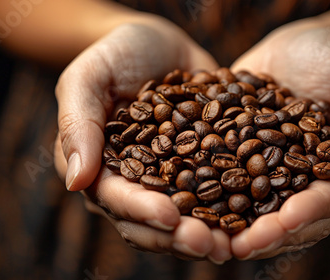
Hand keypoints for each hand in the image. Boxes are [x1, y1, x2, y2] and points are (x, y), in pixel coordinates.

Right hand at [54, 22, 230, 262]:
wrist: (156, 42)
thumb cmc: (115, 52)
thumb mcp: (88, 76)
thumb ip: (77, 123)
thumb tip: (75, 182)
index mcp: (98, 168)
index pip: (115, 199)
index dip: (141, 211)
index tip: (169, 217)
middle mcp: (134, 182)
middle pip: (151, 220)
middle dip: (179, 235)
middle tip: (210, 244)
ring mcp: (168, 178)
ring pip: (185, 216)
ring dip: (208, 232)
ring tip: (235, 242)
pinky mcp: (199, 167)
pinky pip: (213, 191)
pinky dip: (231, 206)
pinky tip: (254, 215)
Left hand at [230, 23, 329, 258]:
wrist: (299, 45)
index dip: (311, 211)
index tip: (287, 219)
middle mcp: (311, 181)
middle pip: (294, 217)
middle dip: (269, 233)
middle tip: (242, 246)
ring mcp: (276, 174)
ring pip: (261, 211)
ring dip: (238, 230)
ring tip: (214, 242)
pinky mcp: (247, 162)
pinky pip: (232, 186)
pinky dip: (214, 201)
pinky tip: (192, 211)